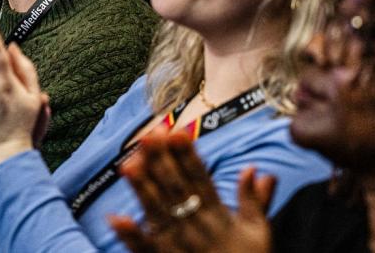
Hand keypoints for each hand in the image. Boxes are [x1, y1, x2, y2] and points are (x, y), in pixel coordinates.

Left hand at [108, 128, 275, 252]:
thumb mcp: (258, 232)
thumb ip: (255, 200)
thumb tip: (255, 169)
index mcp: (218, 216)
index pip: (201, 179)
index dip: (188, 156)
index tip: (177, 132)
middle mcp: (197, 228)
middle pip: (176, 189)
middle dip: (161, 162)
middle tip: (148, 135)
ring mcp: (179, 246)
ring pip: (158, 213)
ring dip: (142, 190)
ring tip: (127, 165)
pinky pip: (145, 249)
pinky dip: (131, 236)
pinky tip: (115, 218)